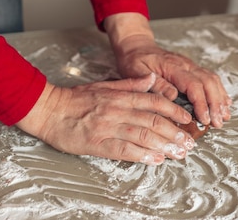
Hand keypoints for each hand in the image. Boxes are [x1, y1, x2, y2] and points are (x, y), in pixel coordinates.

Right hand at [16, 74, 196, 164]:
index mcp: (120, 96)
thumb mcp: (105, 85)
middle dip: (175, 132)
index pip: (154, 101)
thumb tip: (151, 78)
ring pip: (143, 136)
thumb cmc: (76, 99)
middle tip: (189, 142)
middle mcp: (117, 110)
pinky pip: (124, 150)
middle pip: (153, 121)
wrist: (48, 109)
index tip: (187, 119)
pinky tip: (155, 160)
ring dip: (164, 146)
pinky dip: (142, 155)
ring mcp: (108, 127)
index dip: (174, 110)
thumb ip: (130, 84)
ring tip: (178, 153)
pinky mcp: (97, 143)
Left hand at [104, 13, 231, 128]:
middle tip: (218, 122)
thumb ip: (155, 84)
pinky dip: (219, 91)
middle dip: (216, 104)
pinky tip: (223, 102)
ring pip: (212, 80)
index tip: (205, 119)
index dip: (202, 103)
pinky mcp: (192, 69)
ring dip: (220, 98)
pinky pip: (210, 78)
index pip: (194, 85)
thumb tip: (173, 96)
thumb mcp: (137, 72)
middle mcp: (186, 65)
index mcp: (173, 67)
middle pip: (208, 82)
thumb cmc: (135, 60)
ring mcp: (190, 66)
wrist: (136, 46)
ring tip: (224, 115)